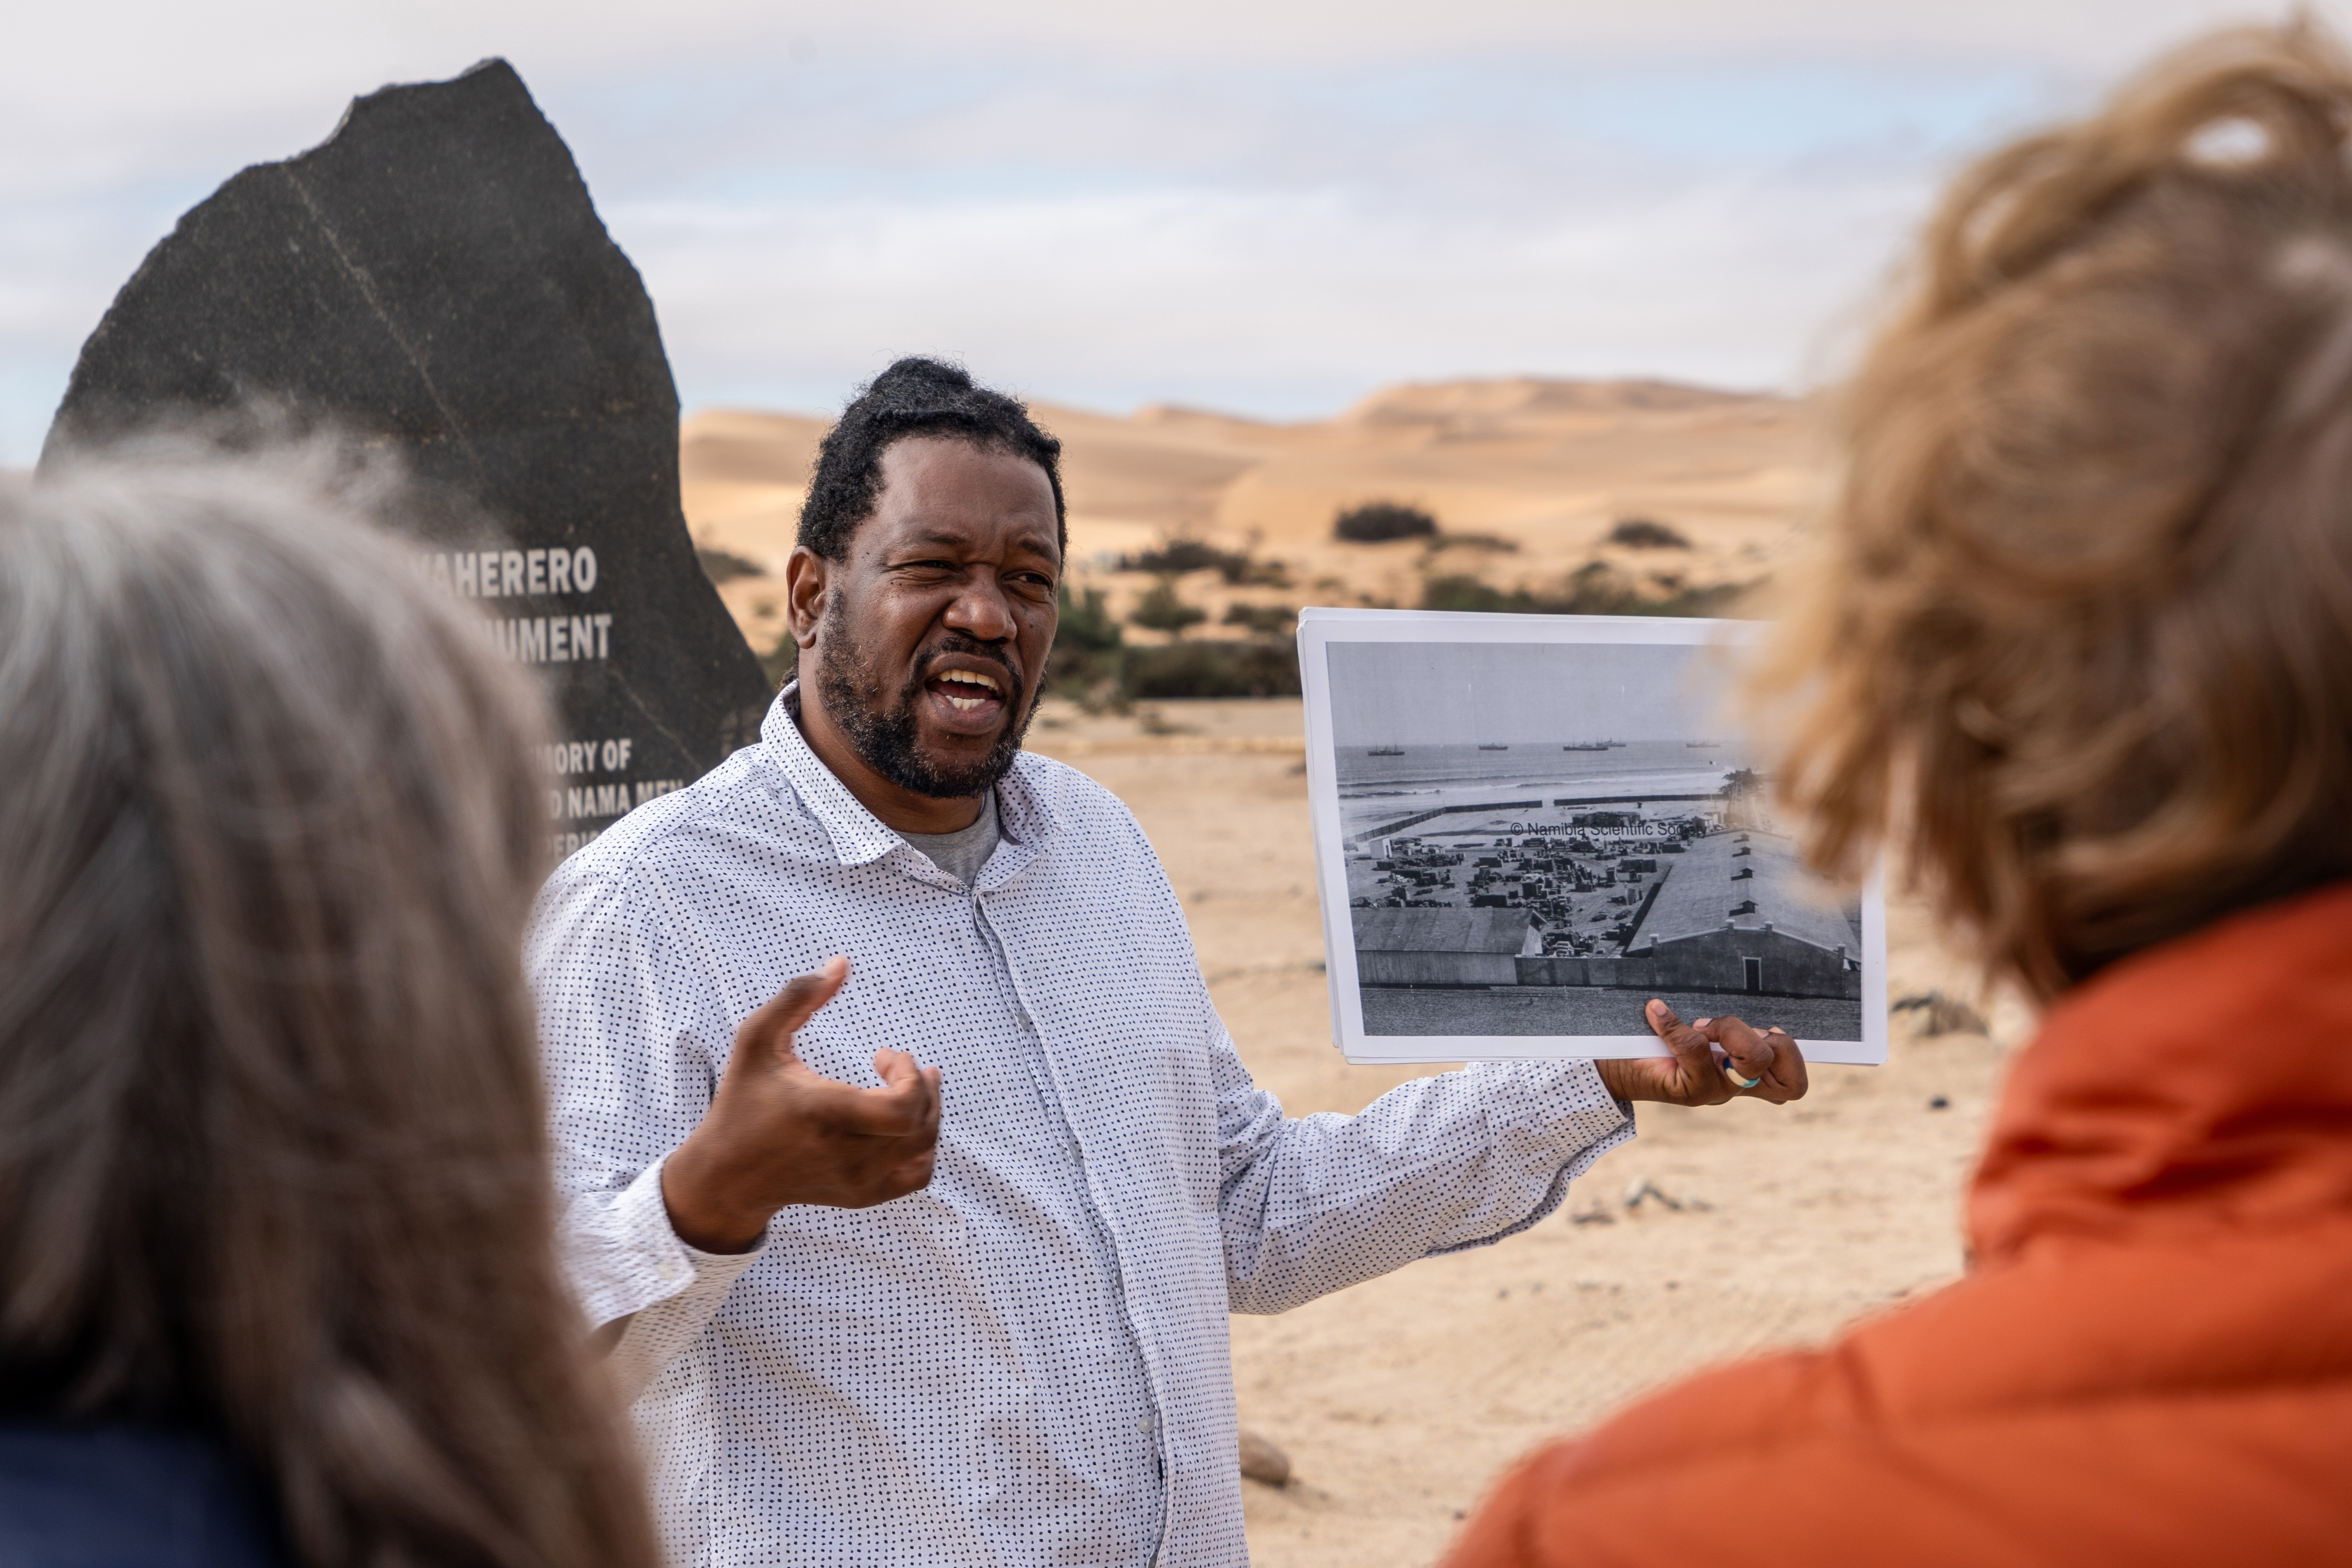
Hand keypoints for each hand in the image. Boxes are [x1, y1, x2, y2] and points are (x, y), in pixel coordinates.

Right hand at [660, 958, 942, 1251]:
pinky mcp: (861, 1196)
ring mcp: (856, 1181)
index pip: (903, 1107)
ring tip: (911, 1086)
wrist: (726, 1176)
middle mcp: (846, 1154)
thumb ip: (796, 997)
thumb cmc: (742, 1101)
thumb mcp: (755, 1041)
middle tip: (898, 1065)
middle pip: (921, 1123)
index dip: (909, 1075)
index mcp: (824, 1115)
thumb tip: (841, 963)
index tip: (884, 1055)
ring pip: (924, 1146)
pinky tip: (905, 1125)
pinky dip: (924, 1147)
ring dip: (928, 1110)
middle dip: (924, 1087)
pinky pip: (917, 1175)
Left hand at [1593, 999, 1809, 1106]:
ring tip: (1700, 1024)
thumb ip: (1723, 1022)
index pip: (1792, 1084)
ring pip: (1751, 1062)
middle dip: (1767, 1039)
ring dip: (1730, 1030)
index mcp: (1747, 1075)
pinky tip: (1657, 1012)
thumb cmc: (1660, 1044)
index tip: (1771, 1029)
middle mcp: (1736, 1087)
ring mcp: (1715, 1091)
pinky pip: (1695, 1050)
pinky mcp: (1688, 1089)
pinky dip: (1676, 1025)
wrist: (1618, 1068)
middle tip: (1729, 1028)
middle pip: (1783, 1074)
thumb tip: (1734, 994)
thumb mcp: (1699, 1032)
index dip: (1794, 1058)